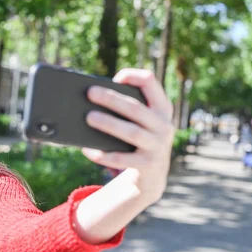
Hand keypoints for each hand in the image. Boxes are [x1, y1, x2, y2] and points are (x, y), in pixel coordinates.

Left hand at [82, 69, 174, 204]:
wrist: (152, 175)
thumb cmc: (138, 138)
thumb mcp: (141, 121)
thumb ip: (127, 107)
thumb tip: (94, 97)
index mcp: (162, 108)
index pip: (150, 82)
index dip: (133, 76)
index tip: (115, 78)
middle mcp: (164, 125)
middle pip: (136, 108)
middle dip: (112, 99)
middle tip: (90, 93)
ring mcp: (158, 147)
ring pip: (131, 132)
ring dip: (109, 124)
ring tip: (89, 117)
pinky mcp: (147, 165)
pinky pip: (122, 160)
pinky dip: (103, 155)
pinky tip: (87, 150)